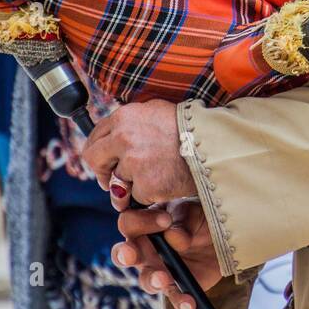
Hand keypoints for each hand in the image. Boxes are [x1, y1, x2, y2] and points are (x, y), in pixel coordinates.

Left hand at [83, 99, 198, 207]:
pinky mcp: (145, 185)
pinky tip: (166, 182)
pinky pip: (137, 196)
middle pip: (94, 160)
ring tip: (155, 176)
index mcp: (124, 116)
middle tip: (114, 181)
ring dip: (131, 185)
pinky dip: (150, 194)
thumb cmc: (189, 127)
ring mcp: (133, 162)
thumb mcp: (157, 112)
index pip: (94, 137)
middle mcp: (123, 137)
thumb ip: (131, 122)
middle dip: (102, 173)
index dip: (99, 152)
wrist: (214, 145)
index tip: (106, 162)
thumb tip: (112, 136)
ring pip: (117, 182)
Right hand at [113, 201, 221, 308]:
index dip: (141, 222)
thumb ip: (182, 222)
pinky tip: (189, 303)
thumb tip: (173, 236)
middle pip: (123, 255)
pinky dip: (181, 301)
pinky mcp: (176, 287)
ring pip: (146, 280)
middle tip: (130, 254)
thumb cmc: (199, 218)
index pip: (128, 223)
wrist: (222, 236)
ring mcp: (158, 271)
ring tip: (164, 278)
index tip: (165, 219)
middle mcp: (145, 251)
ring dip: (153, 279)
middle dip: (125, 254)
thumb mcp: (193, 212)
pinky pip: (175, 297)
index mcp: (144, 226)